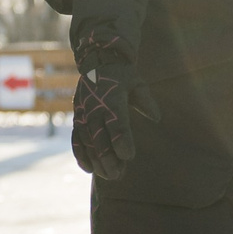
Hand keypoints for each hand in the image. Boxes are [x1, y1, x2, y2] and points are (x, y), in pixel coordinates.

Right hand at [70, 29, 154, 180]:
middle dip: (107, 158)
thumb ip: (145, 101)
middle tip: (118, 174)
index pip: (116, 121)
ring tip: (109, 175)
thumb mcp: (137, 83)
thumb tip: (156, 118)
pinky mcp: (77, 116)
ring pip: (87, 141)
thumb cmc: (122, 73)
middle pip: (99, 136)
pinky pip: (76, 138)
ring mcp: (83, 112)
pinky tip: (89, 169)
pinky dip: (81, 154)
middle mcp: (94, 105)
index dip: (121, 140)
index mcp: (111, 96)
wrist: (97, 58)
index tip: (128, 156)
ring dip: (96, 160)